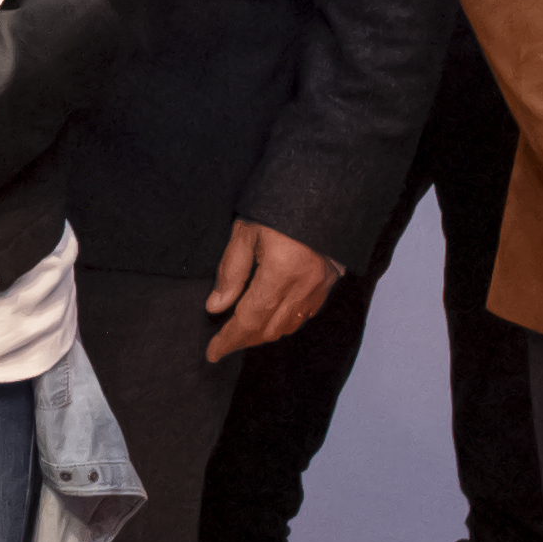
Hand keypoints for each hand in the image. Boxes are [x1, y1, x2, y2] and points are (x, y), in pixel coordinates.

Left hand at [203, 219, 343, 359]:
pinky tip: (273, 318)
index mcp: (281, 273)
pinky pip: (306, 314)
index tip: (212, 353)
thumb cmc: (281, 205)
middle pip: (270, 329)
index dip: (229, 339)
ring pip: (289, 326)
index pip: (249, 319)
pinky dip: (286, 322)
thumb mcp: (246, 232)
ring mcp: (320, 286)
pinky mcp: (330, 281)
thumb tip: (215, 306)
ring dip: (265, 334)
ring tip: (244, 333)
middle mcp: (304, 286)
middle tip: (224, 343)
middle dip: (245, 340)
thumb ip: (231, 272)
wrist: (326, 188)